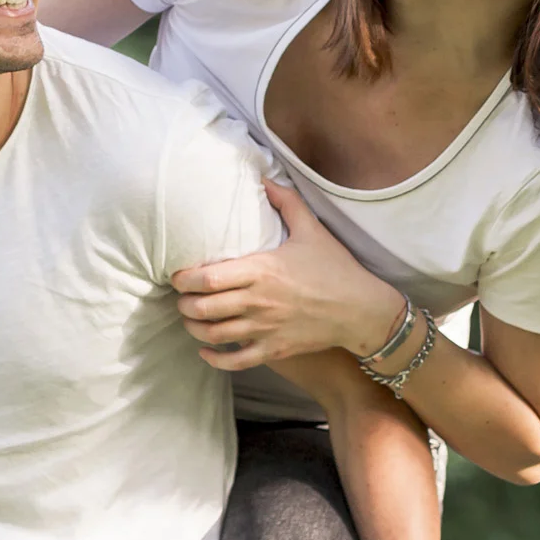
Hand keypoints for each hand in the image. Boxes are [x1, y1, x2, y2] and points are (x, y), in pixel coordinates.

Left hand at [172, 179, 405, 370]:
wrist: (362, 310)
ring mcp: (265, 329)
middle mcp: (258, 302)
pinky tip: (206, 351)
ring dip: (194, 328)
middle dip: (184, 304)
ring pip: (214, 334)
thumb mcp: (312, 229)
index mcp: (261, 270)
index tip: (178, 275)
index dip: (184, 278)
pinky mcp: (274, 350)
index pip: (207, 277)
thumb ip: (286, 202)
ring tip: (190, 319)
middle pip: (203, 308)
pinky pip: (235, 361)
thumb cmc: (335, 268)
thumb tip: (265, 178)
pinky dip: (214, 358)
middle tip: (181, 298)